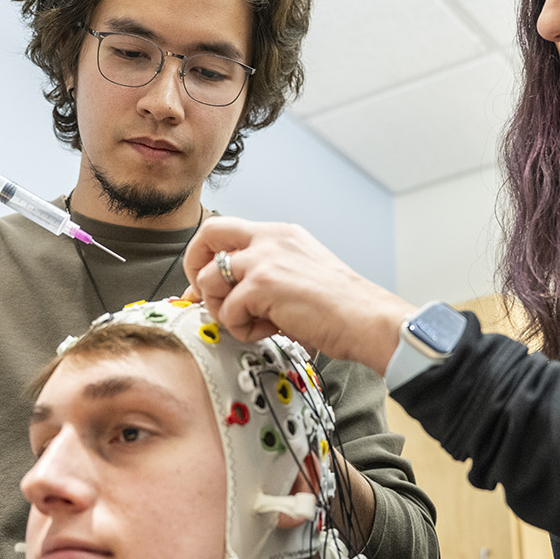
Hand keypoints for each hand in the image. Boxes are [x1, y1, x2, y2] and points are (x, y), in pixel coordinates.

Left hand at [181, 217, 411, 375]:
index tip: (203, 283)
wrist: (365, 318)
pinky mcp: (262, 285)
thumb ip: (263, 272)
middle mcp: (269, 238)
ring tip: (253, 322)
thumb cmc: (338, 306)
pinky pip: (227, 311)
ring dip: (223, 310)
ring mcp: (264, 259)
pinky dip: (242, 329)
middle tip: (202, 296)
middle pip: (207, 234)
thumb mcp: (299, 271)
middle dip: (194, 267)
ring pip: (209, 280)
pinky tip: (270, 330)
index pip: (225, 228)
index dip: (206, 255)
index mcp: (279, 233)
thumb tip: (223, 290)